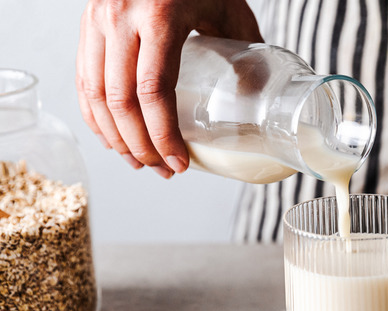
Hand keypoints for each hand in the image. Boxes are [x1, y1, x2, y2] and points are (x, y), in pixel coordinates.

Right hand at [76, 0, 261, 177]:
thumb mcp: (231, 10)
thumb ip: (246, 52)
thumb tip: (257, 102)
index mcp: (160, 15)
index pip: (153, 90)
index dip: (163, 135)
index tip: (180, 162)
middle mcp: (120, 17)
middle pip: (120, 100)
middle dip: (140, 145)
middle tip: (163, 170)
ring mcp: (97, 19)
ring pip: (94, 93)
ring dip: (115, 137)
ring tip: (140, 162)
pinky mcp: (87, 24)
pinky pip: (82, 78)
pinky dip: (94, 114)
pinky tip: (112, 137)